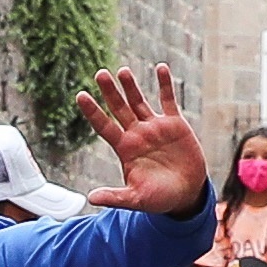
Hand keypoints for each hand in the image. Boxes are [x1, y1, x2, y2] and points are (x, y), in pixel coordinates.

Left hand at [73, 64, 209, 217]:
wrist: (186, 194)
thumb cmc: (158, 199)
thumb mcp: (136, 199)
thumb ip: (115, 197)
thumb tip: (91, 198)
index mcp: (125, 149)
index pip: (104, 126)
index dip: (93, 111)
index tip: (80, 95)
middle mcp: (137, 134)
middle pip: (119, 109)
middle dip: (110, 92)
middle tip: (100, 74)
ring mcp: (155, 127)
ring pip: (139, 102)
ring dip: (131, 86)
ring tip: (122, 70)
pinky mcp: (175, 124)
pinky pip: (168, 100)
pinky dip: (164, 84)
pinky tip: (160, 67)